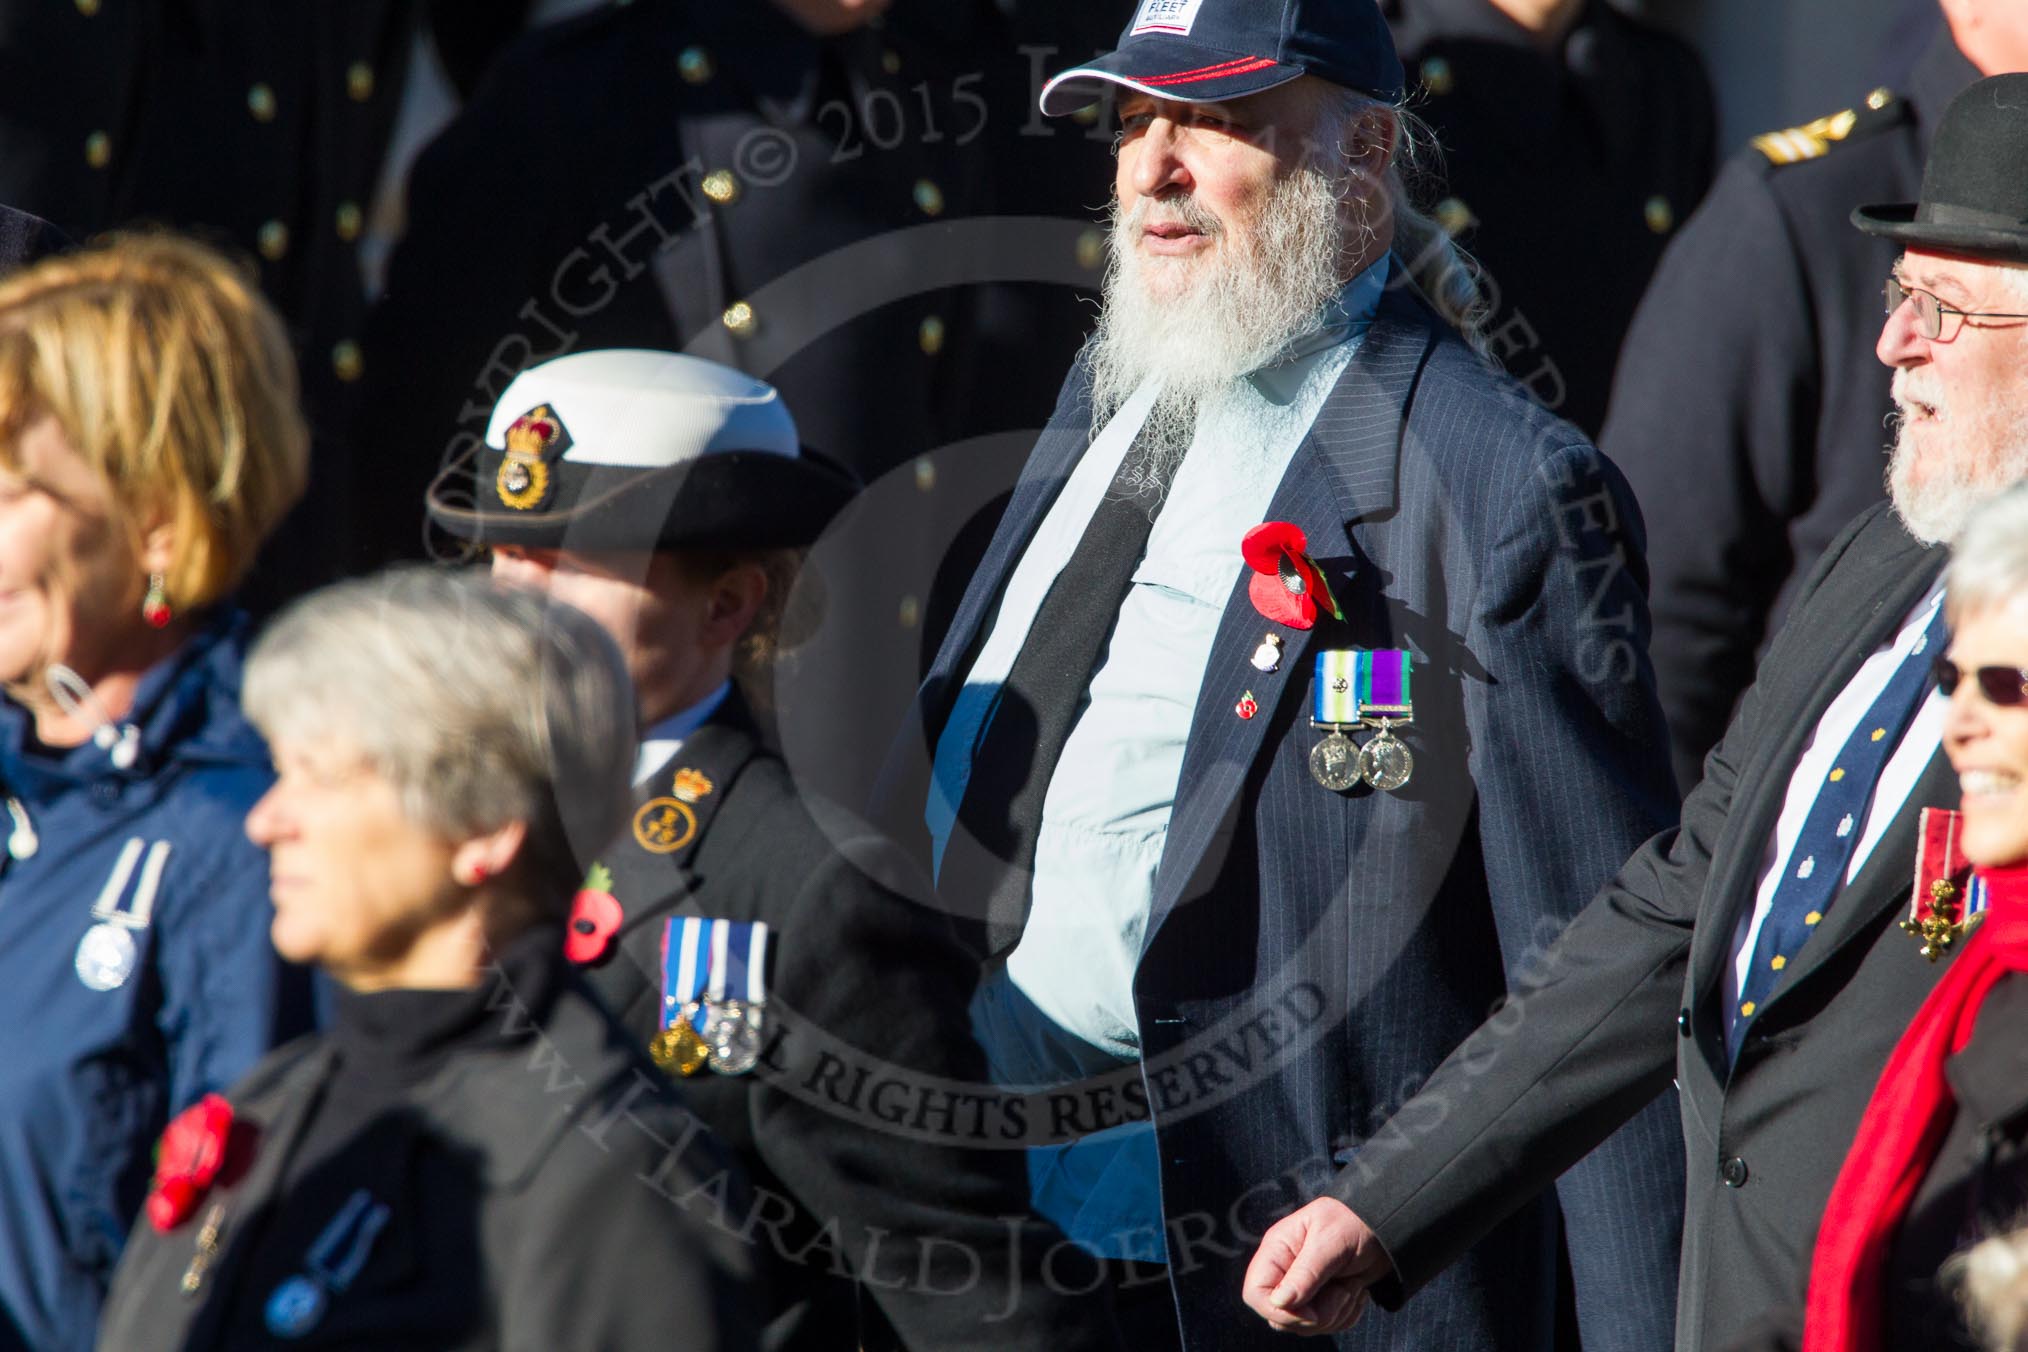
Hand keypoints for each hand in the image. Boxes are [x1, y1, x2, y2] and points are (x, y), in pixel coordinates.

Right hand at [1241, 1197, 1392, 1334]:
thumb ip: (1306, 1273)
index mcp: (1277, 1251)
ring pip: (1304, 1326)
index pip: (1255, 1293)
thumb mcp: (1330, 1243)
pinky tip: (1355, 1290)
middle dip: (1316, 1315)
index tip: (1311, 1311)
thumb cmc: (1353, 1225)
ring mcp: (1302, 1289)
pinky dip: (1346, 1315)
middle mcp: (1284, 1272)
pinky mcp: (1320, 1302)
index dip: (1278, 1310)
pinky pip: (1326, 1327)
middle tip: (1342, 1291)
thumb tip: (1279, 1302)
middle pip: (1281, 1317)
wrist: (1383, 1231)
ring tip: (1352, 1285)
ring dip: (1336, 1313)